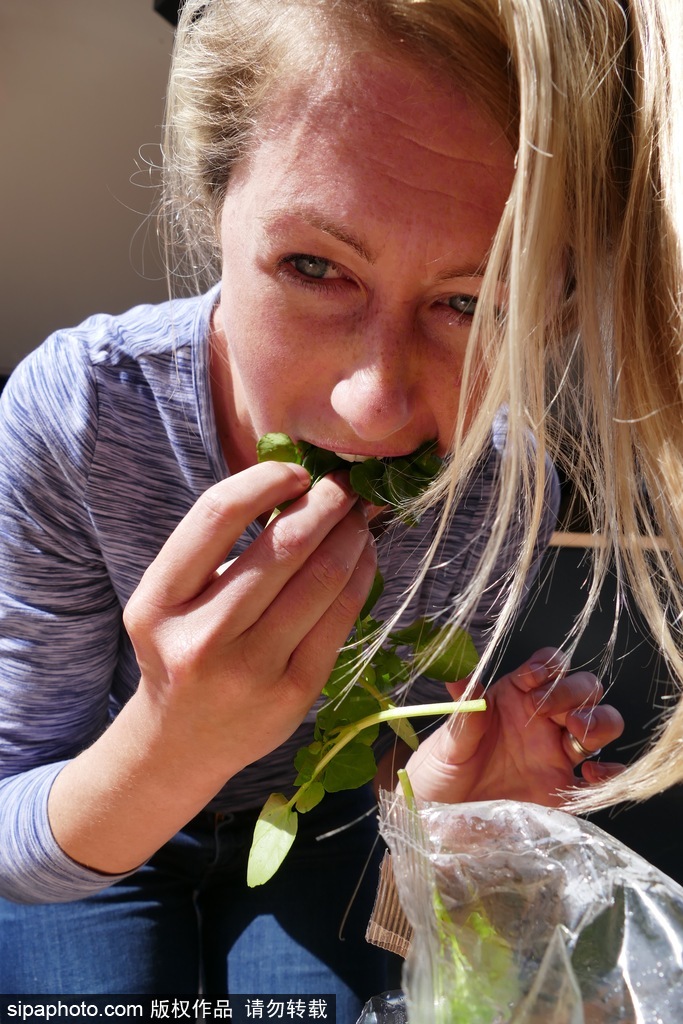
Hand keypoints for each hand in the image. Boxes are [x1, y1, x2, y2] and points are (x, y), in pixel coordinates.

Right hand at [124, 460, 376, 780]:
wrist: (182, 741)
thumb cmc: (182, 648)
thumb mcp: (176, 597)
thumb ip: (221, 547)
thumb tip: (300, 485)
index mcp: (159, 601)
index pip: (217, 514)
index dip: (267, 479)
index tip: (296, 471)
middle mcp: (201, 636)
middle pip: (283, 546)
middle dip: (327, 502)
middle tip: (346, 485)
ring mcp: (250, 670)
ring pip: (321, 580)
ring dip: (352, 535)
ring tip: (360, 517)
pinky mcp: (294, 693)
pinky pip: (341, 619)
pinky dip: (361, 576)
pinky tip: (364, 556)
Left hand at [403, 647, 623, 806]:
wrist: (441, 816)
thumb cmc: (441, 770)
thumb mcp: (448, 740)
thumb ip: (464, 711)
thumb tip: (456, 673)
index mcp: (515, 698)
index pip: (549, 666)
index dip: (549, 666)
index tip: (531, 680)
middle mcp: (542, 720)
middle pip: (583, 689)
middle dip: (575, 692)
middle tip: (546, 712)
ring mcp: (557, 753)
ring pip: (601, 723)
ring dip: (599, 722)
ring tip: (577, 735)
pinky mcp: (563, 789)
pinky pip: (603, 776)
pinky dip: (610, 773)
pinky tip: (590, 775)